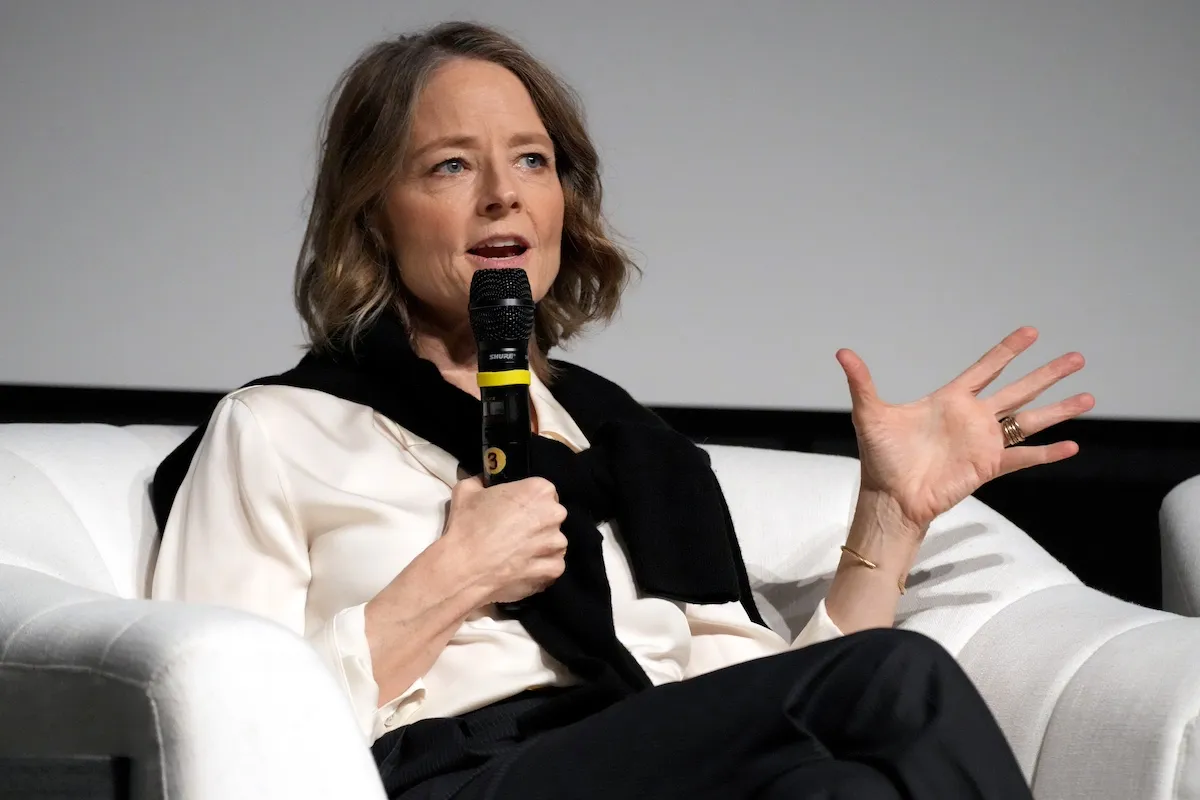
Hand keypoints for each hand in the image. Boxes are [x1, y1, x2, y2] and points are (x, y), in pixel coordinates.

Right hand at [441, 475, 567, 604]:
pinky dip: (540, 568)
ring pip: (553, 542)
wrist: (463, 569)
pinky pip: (552, 566)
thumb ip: (480, 482)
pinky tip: (521, 568)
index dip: (528, 503)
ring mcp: (556, 544)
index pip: (542, 493)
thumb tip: (481, 483)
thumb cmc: (467, 527)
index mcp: (539, 490)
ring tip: (516, 554)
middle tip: (514, 533)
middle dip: (537, 524)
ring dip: (540, 547)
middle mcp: (554, 514)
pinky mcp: (554, 569)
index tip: (515, 512)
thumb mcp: (466, 491)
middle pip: (551, 517)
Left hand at [836, 326, 1094, 533]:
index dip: (1008, 351)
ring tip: (1089, 396)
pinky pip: (1024, 457)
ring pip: (1030, 420)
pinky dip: (1047, 453)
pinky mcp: (988, 467)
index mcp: (950, 400)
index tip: (1032, 332)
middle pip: (1019, 389)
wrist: (890, 497)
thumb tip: (842, 352)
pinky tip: (1073, 445)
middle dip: (1047, 374)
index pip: (986, 368)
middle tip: (1077, 357)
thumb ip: (862, 382)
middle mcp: (973, 418)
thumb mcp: (871, 414)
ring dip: (1059, 409)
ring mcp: (984, 442)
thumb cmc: (880, 457)